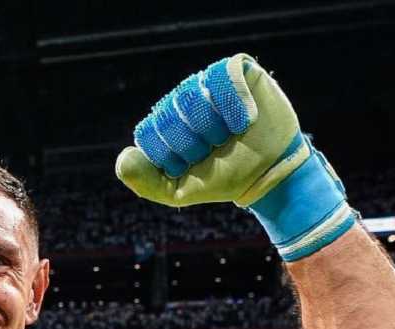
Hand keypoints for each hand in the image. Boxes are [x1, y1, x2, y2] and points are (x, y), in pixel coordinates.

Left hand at [115, 54, 353, 260]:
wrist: (270, 173)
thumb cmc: (223, 179)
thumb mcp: (177, 191)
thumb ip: (145, 181)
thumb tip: (123, 158)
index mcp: (162, 124)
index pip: (149, 134)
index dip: (172, 155)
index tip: (192, 165)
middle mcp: (181, 99)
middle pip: (171, 114)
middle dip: (196, 141)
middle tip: (216, 149)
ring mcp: (207, 82)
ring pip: (195, 95)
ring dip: (215, 125)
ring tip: (232, 135)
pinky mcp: (236, 70)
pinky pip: (223, 75)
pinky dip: (235, 103)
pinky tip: (246, 120)